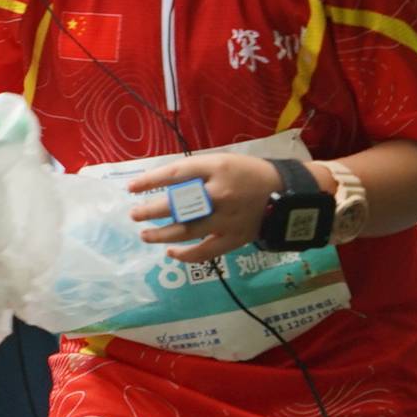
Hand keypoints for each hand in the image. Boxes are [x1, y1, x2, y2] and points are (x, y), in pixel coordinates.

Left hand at [129, 152, 284, 263]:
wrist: (285, 193)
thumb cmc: (249, 173)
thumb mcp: (222, 162)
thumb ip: (196, 172)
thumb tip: (162, 185)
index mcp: (217, 168)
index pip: (175, 174)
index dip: (150, 181)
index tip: (131, 188)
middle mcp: (220, 193)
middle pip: (177, 204)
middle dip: (151, 210)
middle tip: (135, 214)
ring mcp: (227, 219)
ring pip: (186, 230)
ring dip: (162, 234)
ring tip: (145, 234)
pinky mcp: (234, 239)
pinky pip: (205, 251)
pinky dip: (186, 254)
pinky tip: (171, 252)